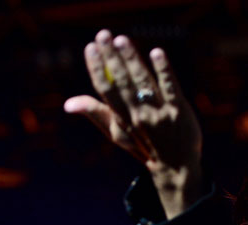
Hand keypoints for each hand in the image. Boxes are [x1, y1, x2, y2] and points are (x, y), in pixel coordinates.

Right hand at [64, 29, 201, 217]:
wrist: (176, 168)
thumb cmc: (143, 146)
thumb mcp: (117, 134)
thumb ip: (96, 114)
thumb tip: (68, 103)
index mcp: (122, 119)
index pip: (106, 90)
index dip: (96, 68)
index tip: (90, 47)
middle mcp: (139, 115)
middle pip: (122, 82)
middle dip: (111, 57)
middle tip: (103, 34)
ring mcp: (160, 113)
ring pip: (143, 82)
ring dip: (132, 60)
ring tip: (122, 40)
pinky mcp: (180, 110)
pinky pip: (170, 87)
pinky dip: (163, 70)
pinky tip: (156, 53)